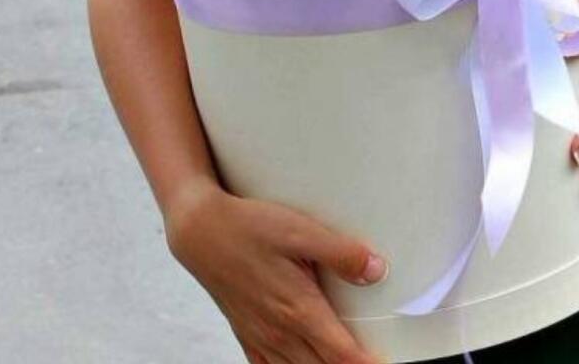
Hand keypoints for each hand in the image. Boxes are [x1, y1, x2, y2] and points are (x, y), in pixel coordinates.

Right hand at [166, 180, 386, 363]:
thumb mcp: (300, 230)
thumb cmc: (250, 227)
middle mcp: (281, 333)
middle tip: (372, 361)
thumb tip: (377, 270)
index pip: (344, 355)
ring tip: (342, 362)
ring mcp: (262, 338)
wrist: (201, 232)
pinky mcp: (247, 335)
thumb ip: (341, 252)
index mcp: (299, 310)